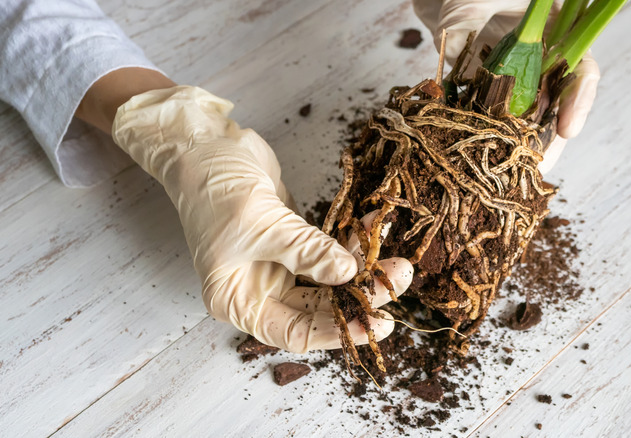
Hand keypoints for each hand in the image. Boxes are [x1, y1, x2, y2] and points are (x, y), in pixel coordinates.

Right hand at [112, 86, 412, 352]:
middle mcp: (259, 289)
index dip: (338, 332)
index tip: (377, 323)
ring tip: (398, 259)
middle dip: (359, 296)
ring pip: (328, 279)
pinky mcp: (292, 239)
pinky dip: (351, 240)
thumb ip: (305, 251)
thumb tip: (348, 273)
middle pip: (319, 307)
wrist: (204, 145)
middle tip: (397, 280)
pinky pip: (328, 248)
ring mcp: (277, 264)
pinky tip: (374, 227)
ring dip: (362, 268)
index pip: (296, 333)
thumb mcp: (260, 224)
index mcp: (238, 301)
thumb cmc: (214, 189)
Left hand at [412, 0, 599, 172]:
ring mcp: (512, 79)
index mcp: (556, 32)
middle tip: (541, 167)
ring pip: (524, 121)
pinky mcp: (482, 91)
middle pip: (555, 106)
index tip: (569, 129)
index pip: (580, 70)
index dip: (578, 101)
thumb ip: (468, 14)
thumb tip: (454, 41)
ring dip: (519, 148)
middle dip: (549, 140)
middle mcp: (539, 61)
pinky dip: (484, 140)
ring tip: (514, 175)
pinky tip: (480, 162)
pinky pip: (487, 121)